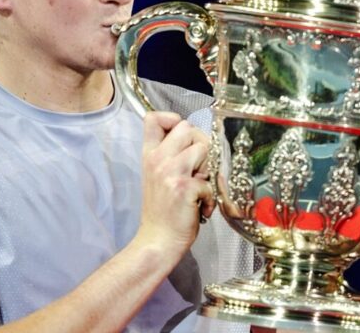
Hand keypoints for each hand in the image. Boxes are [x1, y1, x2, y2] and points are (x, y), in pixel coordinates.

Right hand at [136, 111, 213, 259]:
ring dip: (208, 169)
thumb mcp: (156, 176)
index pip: (153, 118)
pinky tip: (200, 207)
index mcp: (149, 155)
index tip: (182, 137)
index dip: (173, 119)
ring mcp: (170, 172)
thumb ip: (169, 154)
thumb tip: (195, 137)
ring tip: (199, 186)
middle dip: (199, 145)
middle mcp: (157, 160)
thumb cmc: (162, 211)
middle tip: (197, 168)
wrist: (158, 241)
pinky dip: (210, 197)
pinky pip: (209, 179)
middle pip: (187, 128)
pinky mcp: (184, 187)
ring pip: (203, 148)